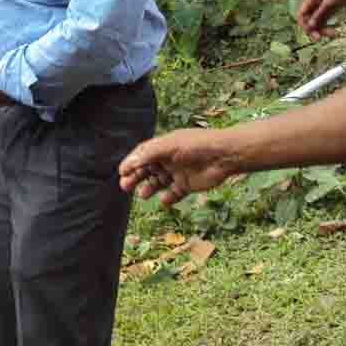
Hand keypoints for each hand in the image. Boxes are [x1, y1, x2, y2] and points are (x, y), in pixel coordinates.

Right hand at [118, 129, 238, 205]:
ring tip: (143, 194)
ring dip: (149, 188)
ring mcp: (178, 172)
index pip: (142, 154)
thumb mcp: (170, 146)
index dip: (131, 162)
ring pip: (158, 182)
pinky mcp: (187, 185)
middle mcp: (169, 159)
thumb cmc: (197, 145)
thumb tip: (129, 164)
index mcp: (163, 146)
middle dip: (136, 177)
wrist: (224, 156)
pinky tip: (164, 200)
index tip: (122, 172)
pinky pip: (174, 194)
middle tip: (125, 186)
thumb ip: (149, 154)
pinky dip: (168, 198)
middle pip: (147, 169)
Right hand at [296, 0, 345, 39]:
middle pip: (308, 21)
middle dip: (313, 30)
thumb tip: (310, 25)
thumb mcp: (330, 3)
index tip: (310, 31)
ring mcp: (319, 10)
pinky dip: (327, 28)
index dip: (303, 24)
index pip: (301, 15)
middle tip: (319, 39)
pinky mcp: (326, 13)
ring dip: (322, 30)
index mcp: (310, 0)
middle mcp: (312, 6)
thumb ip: (320, 14)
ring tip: (333, 34)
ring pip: (316, 24)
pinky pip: (323, 23)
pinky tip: (335, 32)